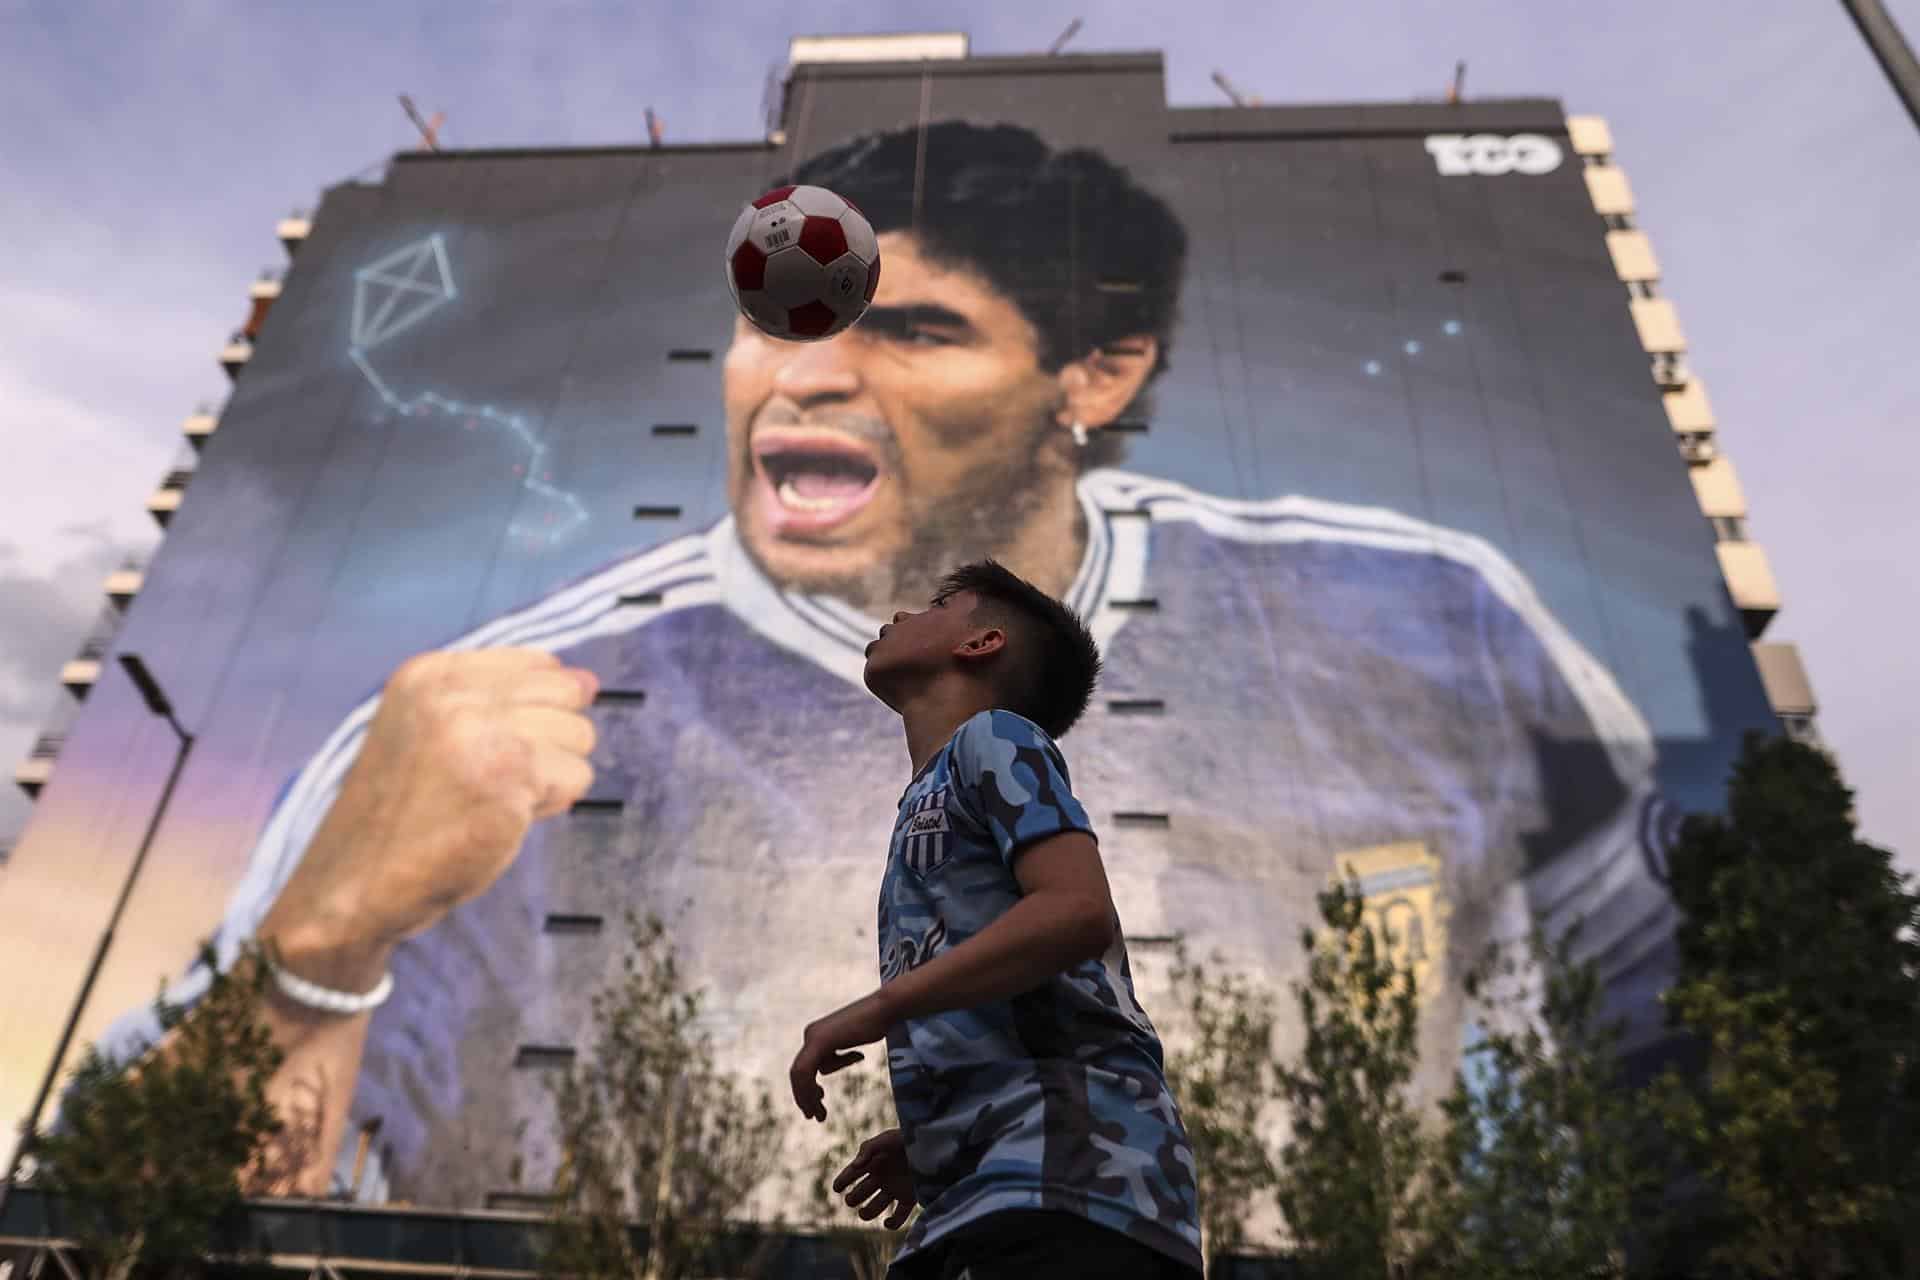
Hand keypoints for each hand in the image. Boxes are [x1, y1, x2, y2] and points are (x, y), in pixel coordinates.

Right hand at [260, 648, 599, 984]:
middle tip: (496, 777)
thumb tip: (588, 681)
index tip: (496, 744)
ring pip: (579, 735)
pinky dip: (549, 805)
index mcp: (430, 673)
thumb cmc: (401, 813)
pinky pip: (576, 778)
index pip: (538, 663)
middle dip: (552, 739)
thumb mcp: (429, 730)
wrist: (356, 883)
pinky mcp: (510, 777)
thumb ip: (505, 700)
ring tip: (494, 799)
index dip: (538, 709)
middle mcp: (455, 693)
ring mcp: (484, 732)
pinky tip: (500, 819)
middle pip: (566, 693)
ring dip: (551, 775)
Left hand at [789, 991, 892, 1121]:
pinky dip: (810, 1088)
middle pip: (798, 1072)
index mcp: (816, 1034)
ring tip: (818, 1115)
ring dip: (807, 1097)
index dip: (807, 1088)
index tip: (819, 1103)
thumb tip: (823, 1069)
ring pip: (800, 1074)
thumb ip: (835, 1055)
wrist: (885, 1009)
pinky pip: (807, 1070)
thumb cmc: (875, 1024)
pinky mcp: (820, 1040)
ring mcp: (813, 1036)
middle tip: (813, 1117)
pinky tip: (821, 1098)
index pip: (804, 1067)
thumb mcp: (850, 1044)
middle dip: (804, 1096)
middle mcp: (810, 1034)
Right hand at [832, 1128, 915, 1229]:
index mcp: (874, 1162)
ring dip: (866, 1213)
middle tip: (852, 1199)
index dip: (842, 1180)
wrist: (934, 1145)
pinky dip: (892, 1224)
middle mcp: (883, 1177)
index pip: (853, 1173)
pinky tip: (887, 1222)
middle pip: (861, 1192)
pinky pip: (898, 1216)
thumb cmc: (908, 1138)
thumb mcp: (886, 1139)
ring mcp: (895, 1188)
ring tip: (863, 1212)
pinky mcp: (910, 1198)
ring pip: (875, 1207)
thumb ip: (868, 1149)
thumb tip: (855, 1166)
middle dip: (853, 1198)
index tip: (836, 1187)